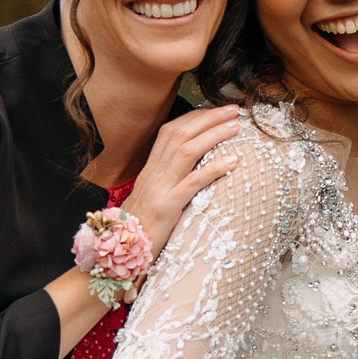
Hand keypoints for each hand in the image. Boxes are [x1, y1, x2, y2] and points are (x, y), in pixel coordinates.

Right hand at [124, 105, 241, 251]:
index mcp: (151, 167)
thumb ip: (170, 177)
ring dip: (214, 135)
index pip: (172, 130)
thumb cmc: (142, 224)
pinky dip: (213, 169)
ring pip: (186, 151)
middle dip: (209, 118)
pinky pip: (192, 183)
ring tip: (236, 127)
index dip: (196, 117)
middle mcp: (154, 172)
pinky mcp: (166, 207)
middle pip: (181, 134)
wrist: (121, 248)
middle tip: (234, 110)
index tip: (218, 110)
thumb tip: (196, 164)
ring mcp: (159, 188)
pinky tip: (233, 161)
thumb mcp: (155, 195)